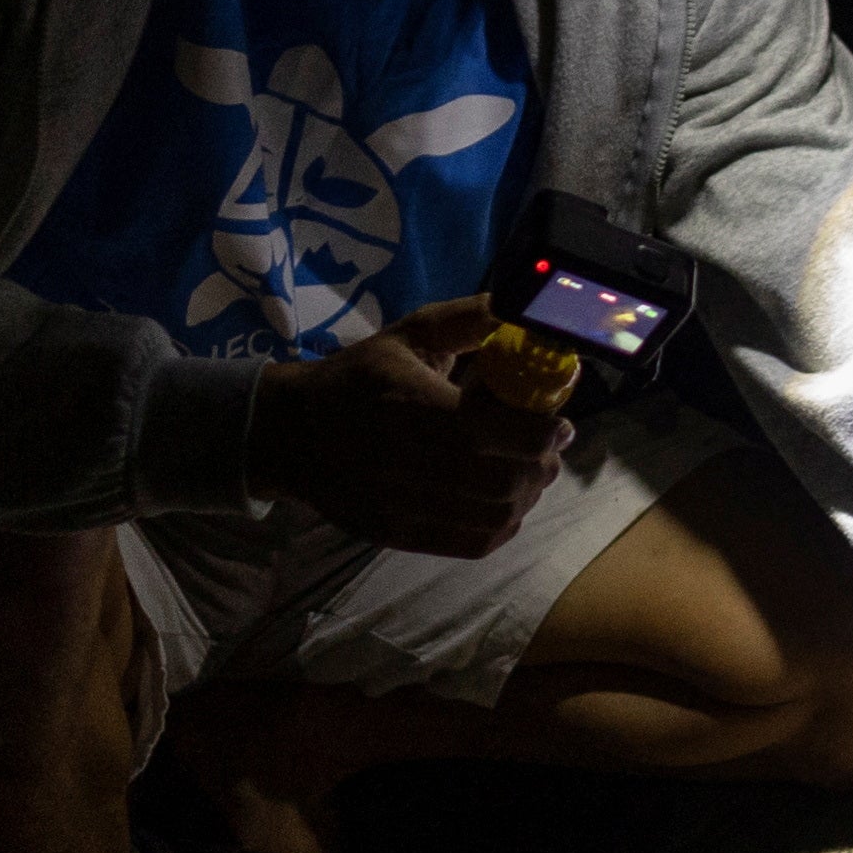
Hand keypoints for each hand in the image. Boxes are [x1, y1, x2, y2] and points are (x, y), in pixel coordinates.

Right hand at [247, 298, 568, 555]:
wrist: (292, 434)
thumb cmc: (358, 378)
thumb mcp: (409, 335)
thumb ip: (469, 320)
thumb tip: (524, 308)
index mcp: (413, 404)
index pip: (498, 431)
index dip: (543, 432)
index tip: (560, 423)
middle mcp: (409, 461)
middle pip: (505, 480)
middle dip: (542, 465)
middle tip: (548, 449)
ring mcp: (405, 505)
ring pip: (496, 516)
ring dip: (527, 495)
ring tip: (527, 473)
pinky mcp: (402, 535)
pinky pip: (474, 544)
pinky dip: (503, 526)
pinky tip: (503, 503)